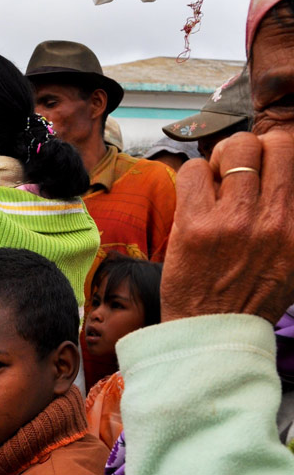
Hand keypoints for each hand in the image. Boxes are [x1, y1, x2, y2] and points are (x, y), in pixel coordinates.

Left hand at [162, 130, 293, 323]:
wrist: (214, 331)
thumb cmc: (251, 295)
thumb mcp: (292, 259)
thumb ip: (288, 217)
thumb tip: (281, 178)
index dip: (274, 151)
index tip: (262, 163)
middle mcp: (273, 221)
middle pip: (270, 145)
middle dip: (250, 148)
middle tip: (234, 169)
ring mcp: (233, 220)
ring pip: (233, 150)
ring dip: (220, 159)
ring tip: (214, 182)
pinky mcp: (195, 224)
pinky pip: (193, 171)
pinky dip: (193, 175)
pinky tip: (195, 196)